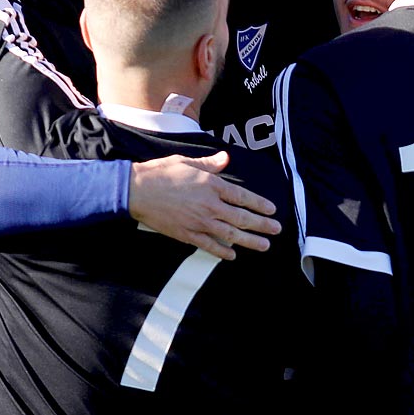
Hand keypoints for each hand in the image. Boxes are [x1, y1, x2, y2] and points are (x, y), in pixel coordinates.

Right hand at [129, 152, 280, 260]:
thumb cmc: (160, 172)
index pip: (242, 197)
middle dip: (262, 225)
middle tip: (277, 230)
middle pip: (242, 218)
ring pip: (230, 234)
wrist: (136, 190)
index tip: (272, 210)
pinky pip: (209, 245)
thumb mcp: (187, 161)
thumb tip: (226, 159)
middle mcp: (209, 205)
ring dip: (250, 241)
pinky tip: (232, 255)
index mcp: (211, 185)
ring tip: (264, 246)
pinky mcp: (186, 234)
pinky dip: (222, 251)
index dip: (259, 204)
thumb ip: (209, 164)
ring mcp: (199, 222)